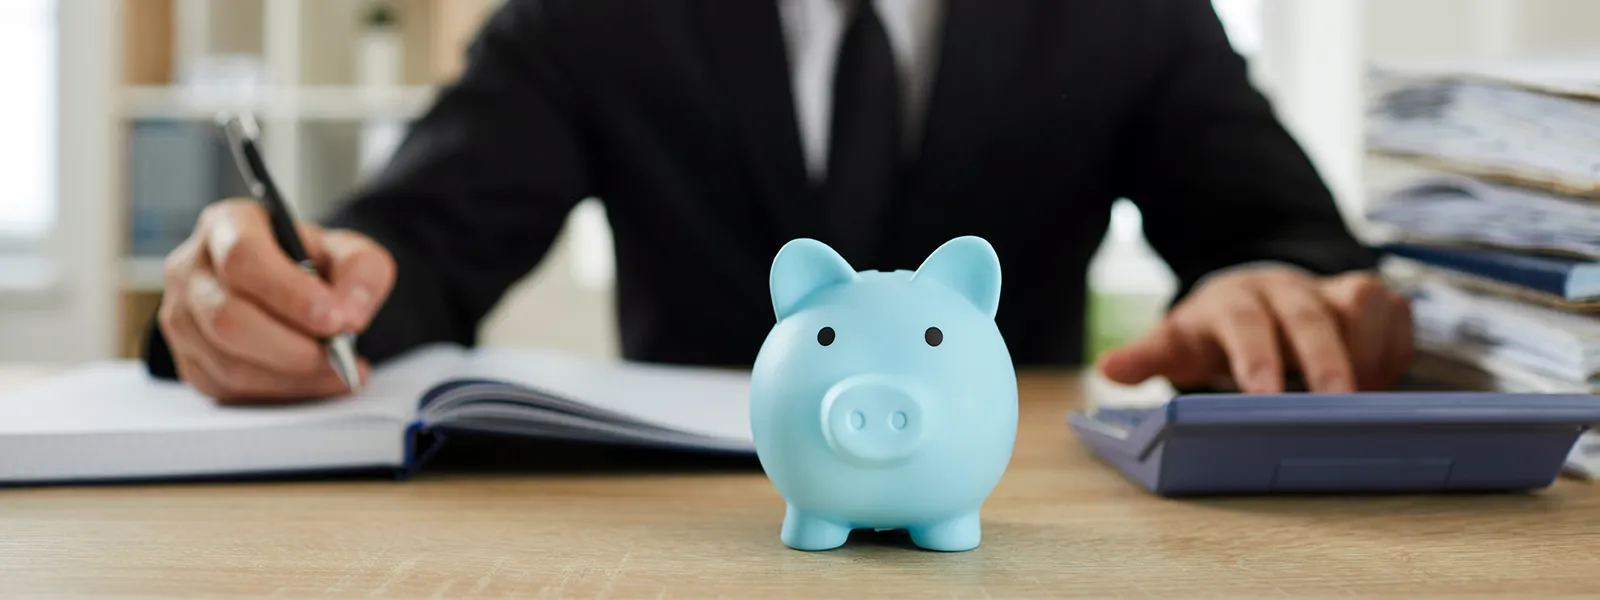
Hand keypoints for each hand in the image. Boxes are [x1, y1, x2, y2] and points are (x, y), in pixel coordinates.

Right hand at [157, 198, 395, 402]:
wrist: (295, 289)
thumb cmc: (314, 264)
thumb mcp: (350, 252)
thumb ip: (361, 272)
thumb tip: (349, 315)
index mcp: (227, 225)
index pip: (244, 259)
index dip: (289, 294)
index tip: (334, 319)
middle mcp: (192, 270)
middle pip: (228, 317)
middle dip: (293, 347)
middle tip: (341, 354)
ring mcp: (182, 318)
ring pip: (228, 362)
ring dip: (293, 375)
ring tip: (338, 369)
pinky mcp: (190, 360)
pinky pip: (230, 389)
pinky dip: (282, 391)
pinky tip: (316, 380)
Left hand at [1096, 267, 1413, 392]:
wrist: (1253, 295)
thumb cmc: (1214, 330)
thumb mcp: (1177, 342)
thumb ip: (1147, 355)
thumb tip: (1108, 368)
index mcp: (1234, 300)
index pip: (1243, 321)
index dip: (1255, 356)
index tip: (1261, 396)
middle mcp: (1285, 289)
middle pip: (1309, 314)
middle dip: (1326, 358)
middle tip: (1337, 405)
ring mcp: (1329, 290)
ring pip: (1363, 301)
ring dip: (1368, 349)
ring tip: (1364, 397)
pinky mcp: (1369, 300)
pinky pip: (1396, 314)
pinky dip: (1396, 349)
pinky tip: (1382, 384)